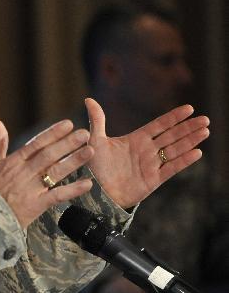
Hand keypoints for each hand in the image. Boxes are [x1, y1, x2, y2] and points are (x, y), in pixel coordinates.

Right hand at [0, 119, 93, 228]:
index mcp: (13, 162)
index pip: (36, 144)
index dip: (52, 134)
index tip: (68, 124)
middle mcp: (23, 173)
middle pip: (48, 155)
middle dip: (67, 143)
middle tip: (84, 133)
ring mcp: (31, 189)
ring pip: (55, 172)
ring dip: (73, 161)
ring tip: (90, 151)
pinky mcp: (36, 205)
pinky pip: (57, 196)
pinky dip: (73, 190)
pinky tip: (87, 183)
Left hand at [85, 98, 209, 207]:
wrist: (96, 193)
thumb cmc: (95, 167)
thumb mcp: (96, 141)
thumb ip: (97, 121)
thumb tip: (88, 99)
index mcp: (136, 139)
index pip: (159, 125)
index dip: (173, 117)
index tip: (189, 108)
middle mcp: (147, 150)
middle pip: (172, 136)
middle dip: (188, 127)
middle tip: (205, 119)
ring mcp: (152, 165)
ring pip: (175, 150)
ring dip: (190, 141)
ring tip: (205, 131)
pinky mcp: (154, 179)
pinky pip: (171, 168)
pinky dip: (184, 161)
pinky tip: (197, 152)